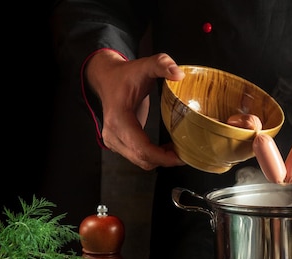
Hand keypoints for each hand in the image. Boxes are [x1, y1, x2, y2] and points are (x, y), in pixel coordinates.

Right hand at [85, 51, 185, 169]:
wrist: (107, 79)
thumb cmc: (125, 75)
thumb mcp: (144, 66)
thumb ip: (162, 65)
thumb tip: (179, 74)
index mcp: (118, 118)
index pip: (141, 148)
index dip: (163, 157)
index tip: (180, 156)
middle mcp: (112, 134)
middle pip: (142, 159)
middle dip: (165, 160)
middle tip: (185, 153)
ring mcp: (113, 141)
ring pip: (140, 161)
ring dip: (160, 160)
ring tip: (177, 150)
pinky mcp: (118, 144)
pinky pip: (138, 157)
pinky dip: (153, 157)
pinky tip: (166, 148)